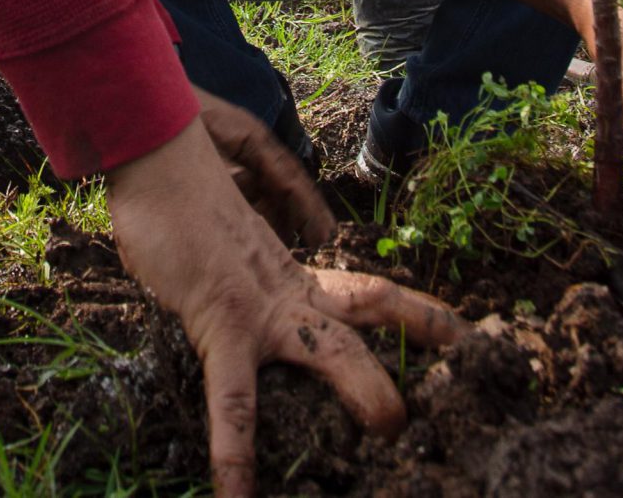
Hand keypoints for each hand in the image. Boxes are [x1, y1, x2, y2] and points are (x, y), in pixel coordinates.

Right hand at [109, 119, 463, 495]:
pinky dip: (235, 452)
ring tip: (392, 428)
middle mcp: (288, 288)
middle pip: (371, 303)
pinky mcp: (224, 322)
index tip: (460, 334)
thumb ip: (247, 242)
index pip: (368, 292)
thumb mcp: (217, 233)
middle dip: (421, 330)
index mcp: (289, 275)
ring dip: (363, 384)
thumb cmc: (179, 194)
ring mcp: (262, 306)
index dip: (416, 313)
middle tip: (468, 359)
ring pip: (328, 348)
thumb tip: (253, 242)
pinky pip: (232, 399)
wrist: (154, 158)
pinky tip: (239, 496)